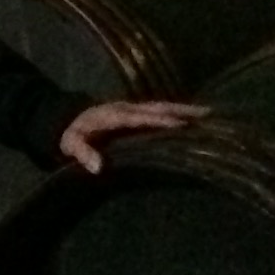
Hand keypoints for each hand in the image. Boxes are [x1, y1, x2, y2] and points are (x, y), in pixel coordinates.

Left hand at [59, 99, 208, 172]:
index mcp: (113, 115)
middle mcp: (127, 108)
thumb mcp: (71, 145)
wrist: (66, 119)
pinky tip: (194, 117)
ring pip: (162, 106)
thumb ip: (82, 153)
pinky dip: (177, 111)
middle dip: (180, 110)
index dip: (158, 120)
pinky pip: (160, 110)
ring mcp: (133, 108)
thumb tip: (97, 168)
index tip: (179, 124)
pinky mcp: (136, 112)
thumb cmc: (71, 136)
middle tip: (206, 114)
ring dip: (184, 108)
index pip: (139, 118)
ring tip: (209, 113)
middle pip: (157, 107)